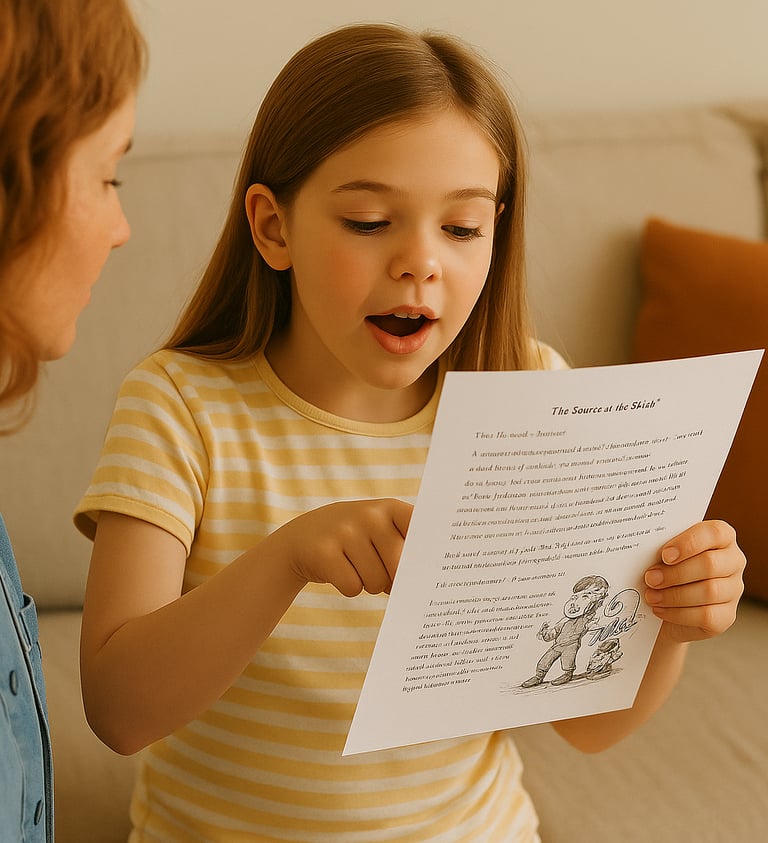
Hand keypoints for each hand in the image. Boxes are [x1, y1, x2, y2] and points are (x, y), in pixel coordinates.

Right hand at [270, 498, 412, 597]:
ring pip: (376, 582)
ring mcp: (345, 531)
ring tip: (356, 566)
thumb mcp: (379, 530)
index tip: (429, 568)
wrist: (302, 538)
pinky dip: (348, 587)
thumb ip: (404, 547)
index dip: (426, 554)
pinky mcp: (324, 552)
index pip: (421, 532)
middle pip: (398, 567)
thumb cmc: (355, 540)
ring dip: (368, 584)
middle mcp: (369, 514)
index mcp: (390, 508)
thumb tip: (423, 581)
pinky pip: (353, 588)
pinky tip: (340, 571)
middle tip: (378, 570)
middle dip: (391, 579)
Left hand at [643, 520, 744, 642]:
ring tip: (651, 596)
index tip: (665, 555)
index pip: (714, 533)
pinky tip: (660, 609)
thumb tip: (643, 548)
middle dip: (675, 573)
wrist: (665, 603)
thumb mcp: (662, 553)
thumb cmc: (665, 568)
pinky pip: (707, 615)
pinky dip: (678, 613)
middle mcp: (733, 561)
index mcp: (721, 537)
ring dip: (674, 595)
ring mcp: (733, 589)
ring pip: (709, 591)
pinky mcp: (727, 615)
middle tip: (650, 578)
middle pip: (710, 564)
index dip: (689, 543)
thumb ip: (661, 547)